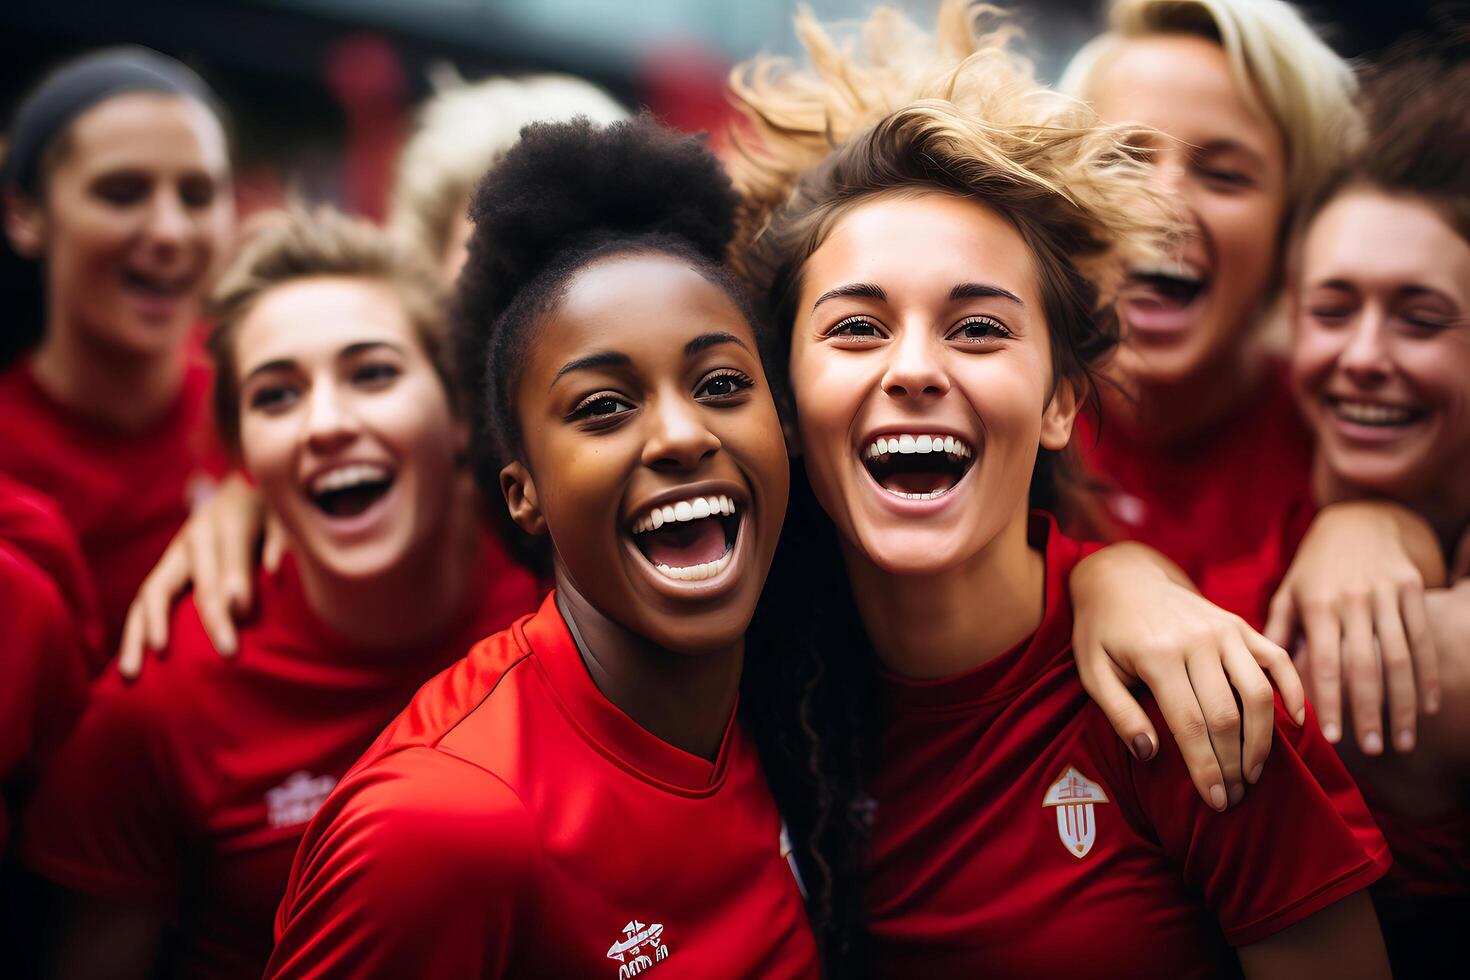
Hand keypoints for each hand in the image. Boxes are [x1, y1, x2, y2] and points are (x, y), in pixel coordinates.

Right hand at [117, 474, 275, 678]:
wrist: (242, 486)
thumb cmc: (271, 506)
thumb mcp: (283, 514)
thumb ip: (280, 541)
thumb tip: (273, 573)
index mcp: (230, 519)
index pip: (232, 556)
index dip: (237, 584)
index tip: (245, 615)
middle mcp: (196, 536)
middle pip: (198, 581)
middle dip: (212, 618)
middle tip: (228, 654)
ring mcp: (176, 554)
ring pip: (151, 595)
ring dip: (143, 634)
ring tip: (132, 674)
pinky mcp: (166, 569)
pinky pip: (145, 603)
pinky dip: (136, 632)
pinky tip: (131, 663)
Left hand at [1071, 543, 1304, 810]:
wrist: (1122, 576)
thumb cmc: (1102, 630)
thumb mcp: (1092, 671)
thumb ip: (1119, 713)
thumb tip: (1150, 753)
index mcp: (1157, 655)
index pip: (1190, 725)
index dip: (1206, 768)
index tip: (1216, 801)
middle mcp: (1196, 641)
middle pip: (1227, 715)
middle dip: (1234, 764)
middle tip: (1235, 797)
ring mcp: (1222, 629)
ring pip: (1258, 692)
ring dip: (1262, 740)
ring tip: (1253, 773)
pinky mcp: (1239, 623)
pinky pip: (1277, 658)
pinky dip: (1293, 690)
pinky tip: (1297, 723)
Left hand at [1265, 501, 1443, 754]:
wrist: (1360, 518)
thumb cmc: (1316, 566)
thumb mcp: (1290, 591)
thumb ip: (1278, 633)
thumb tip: (1261, 677)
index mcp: (1318, 605)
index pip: (1326, 664)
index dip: (1331, 702)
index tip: (1332, 738)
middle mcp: (1353, 600)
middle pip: (1365, 666)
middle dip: (1370, 712)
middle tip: (1372, 749)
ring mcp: (1385, 594)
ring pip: (1399, 658)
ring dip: (1403, 704)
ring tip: (1401, 740)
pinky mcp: (1413, 588)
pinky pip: (1423, 639)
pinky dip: (1428, 676)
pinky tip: (1426, 707)